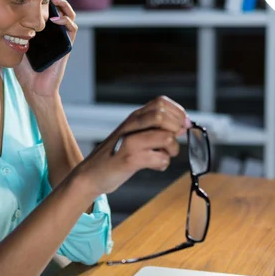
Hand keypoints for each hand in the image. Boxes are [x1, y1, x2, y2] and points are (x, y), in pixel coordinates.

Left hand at [14, 0, 77, 99]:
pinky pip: (72, 29)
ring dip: (64, 6)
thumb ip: (8, 36)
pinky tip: (55, 19)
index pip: (45, 10)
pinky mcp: (67, 46)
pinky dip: (66, 21)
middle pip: (59, 9)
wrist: (35, 89)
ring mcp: (62, 39)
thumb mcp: (13, 48)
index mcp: (42, 32)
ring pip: (69, 16)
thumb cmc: (25, 72)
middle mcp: (53, 34)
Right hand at [73, 96, 191, 196]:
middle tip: (175, 141)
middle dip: (177, 128)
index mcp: (134, 117)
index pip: (160, 102)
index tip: (183, 124)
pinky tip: (155, 165)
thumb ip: (154, 128)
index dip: (177, 111)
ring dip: (173, 150)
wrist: (91, 174)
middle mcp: (131, 126)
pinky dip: (163, 164)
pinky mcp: (130, 159)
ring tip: (165, 155)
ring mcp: (129, 142)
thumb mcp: (133, 134)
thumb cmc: (116, 155)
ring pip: (166, 137)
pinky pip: (160, 158)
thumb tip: (183, 125)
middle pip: (163, 115)